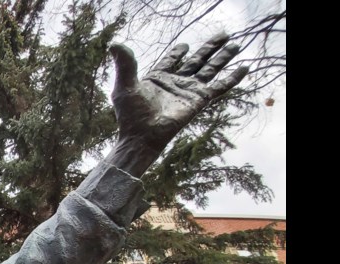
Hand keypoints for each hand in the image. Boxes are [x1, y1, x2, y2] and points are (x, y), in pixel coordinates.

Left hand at [108, 34, 248, 174]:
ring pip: (210, 69)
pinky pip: (220, 86)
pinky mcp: (199, 100)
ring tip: (235, 44)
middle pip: (197, 60)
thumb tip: (114, 44)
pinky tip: (244, 68)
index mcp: (159, 78)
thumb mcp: (124, 86)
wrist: (142, 135)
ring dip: (223, 57)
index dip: (177, 53)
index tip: (184, 46)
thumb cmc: (130, 115)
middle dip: (209, 48)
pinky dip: (232, 78)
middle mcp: (176, 82)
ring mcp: (189, 91)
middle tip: (222, 34)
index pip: (171, 60)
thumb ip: (124, 64)